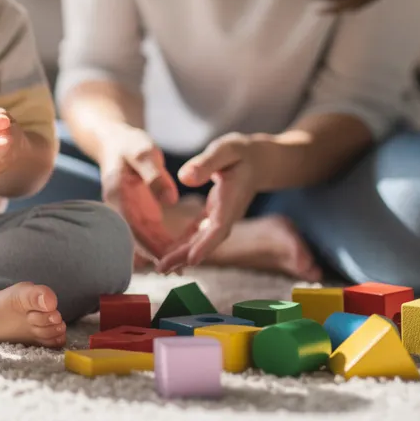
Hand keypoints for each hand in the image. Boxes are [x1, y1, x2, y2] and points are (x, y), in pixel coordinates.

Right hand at [98, 125, 179, 263]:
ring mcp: (129, 212)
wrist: (116, 140)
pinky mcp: (139, 212)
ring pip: (145, 239)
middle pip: (137, 238)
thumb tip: (170, 200)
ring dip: (162, 253)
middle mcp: (120, 209)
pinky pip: (151, 232)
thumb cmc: (130, 143)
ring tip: (183, 268)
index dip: (148, 244)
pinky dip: (164, 243)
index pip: (131, 226)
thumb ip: (155, 175)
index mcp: (117, 195)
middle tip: (179, 270)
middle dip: (157, 255)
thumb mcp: (143, 152)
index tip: (165, 258)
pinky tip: (179, 253)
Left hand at [156, 132, 260, 272]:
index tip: (192, 260)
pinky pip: (198, 233)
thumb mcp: (225, 150)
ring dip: (182, 254)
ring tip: (161, 268)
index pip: (220, 226)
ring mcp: (221, 217)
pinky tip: (169, 253)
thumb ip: (206, 163)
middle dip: (186, 256)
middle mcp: (227, 213)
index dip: (206, 244)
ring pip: (202, 240)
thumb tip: (185, 178)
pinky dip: (185, 243)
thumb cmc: (241, 152)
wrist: (259, 160)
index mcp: (231, 198)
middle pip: (207, 240)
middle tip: (162, 269)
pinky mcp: (215, 216)